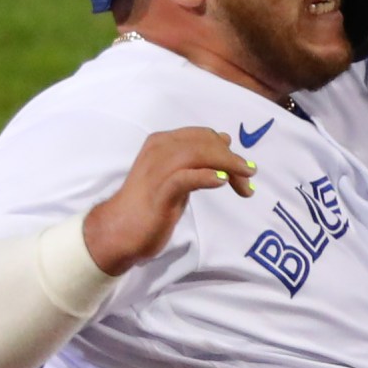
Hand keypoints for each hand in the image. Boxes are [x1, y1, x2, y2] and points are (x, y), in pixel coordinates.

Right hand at [82, 127, 254, 275]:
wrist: (119, 231)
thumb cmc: (150, 203)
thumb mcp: (177, 176)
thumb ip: (197, 159)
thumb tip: (225, 140)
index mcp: (163, 142)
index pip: (204, 136)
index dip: (227, 150)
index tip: (244, 171)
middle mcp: (159, 150)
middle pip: (205, 143)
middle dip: (232, 159)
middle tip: (249, 179)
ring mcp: (157, 170)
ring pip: (198, 154)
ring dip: (227, 165)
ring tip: (244, 180)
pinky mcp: (158, 192)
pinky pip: (185, 177)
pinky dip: (206, 177)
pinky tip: (221, 182)